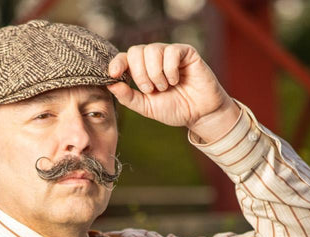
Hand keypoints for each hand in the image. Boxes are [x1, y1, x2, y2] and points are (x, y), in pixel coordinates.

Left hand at [107, 43, 239, 142]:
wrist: (199, 114)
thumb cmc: (174, 109)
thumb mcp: (146, 107)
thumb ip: (128, 97)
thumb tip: (110, 84)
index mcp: (143, 70)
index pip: (125, 58)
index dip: (117, 63)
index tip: (113, 74)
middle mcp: (155, 58)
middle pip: (136, 51)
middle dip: (140, 74)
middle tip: (150, 90)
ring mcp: (170, 53)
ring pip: (153, 50)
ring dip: (155, 74)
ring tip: (165, 87)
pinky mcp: (186, 52)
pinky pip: (171, 52)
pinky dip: (170, 69)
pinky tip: (175, 80)